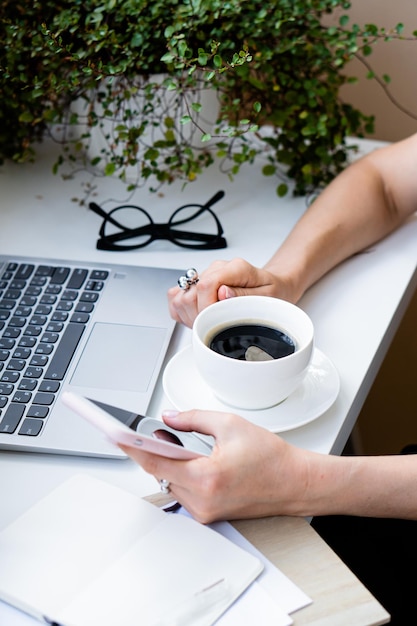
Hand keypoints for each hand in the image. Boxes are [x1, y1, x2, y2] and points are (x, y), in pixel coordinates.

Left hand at [120, 409, 306, 522]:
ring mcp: (204, 511)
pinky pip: (183, 490)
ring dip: (172, 462)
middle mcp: (202, 500)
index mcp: (206, 477)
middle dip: (158, 449)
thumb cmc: (271, 458)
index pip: (155, 461)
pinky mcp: (208, 515)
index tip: (114, 434)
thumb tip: (168, 418)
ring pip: (170, 481)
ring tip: (187, 445)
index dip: (131, 446)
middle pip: (160, 471)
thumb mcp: (230, 425)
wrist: (294, 483)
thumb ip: (193, 418)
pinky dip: (183, 473)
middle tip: (160, 430)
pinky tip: (196, 460)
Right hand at [167, 258, 290, 327]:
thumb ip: (245, 295)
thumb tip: (223, 293)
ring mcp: (204, 276)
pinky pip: (175, 298)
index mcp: (235, 268)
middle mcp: (216, 269)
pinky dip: (182, 313)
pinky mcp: (196, 285)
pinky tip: (199, 318)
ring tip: (208, 322)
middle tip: (215, 325)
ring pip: (179, 298)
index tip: (216, 320)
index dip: (207, 308)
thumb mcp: (268, 296)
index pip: (206, 285)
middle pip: (189, 294)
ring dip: (190, 316)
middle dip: (199, 317)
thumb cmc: (271, 292)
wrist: (271, 286)